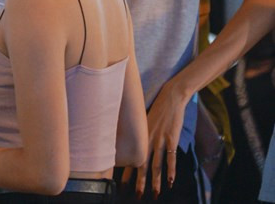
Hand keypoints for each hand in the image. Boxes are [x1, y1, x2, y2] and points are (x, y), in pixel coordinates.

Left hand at [121, 82, 185, 198]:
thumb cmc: (158, 108)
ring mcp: (159, 139)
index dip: (127, 171)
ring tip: (155, 194)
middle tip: (136, 194)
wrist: (170, 97)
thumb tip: (135, 142)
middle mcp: (147, 139)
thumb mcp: (143, 120)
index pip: (131, 157)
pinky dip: (171, 171)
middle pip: (141, 164)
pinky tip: (170, 181)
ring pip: (156, 165)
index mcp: (139, 135)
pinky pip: (170, 158)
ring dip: (156, 181)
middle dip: (138, 181)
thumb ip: (140, 132)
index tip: (121, 183)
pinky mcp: (171, 138)